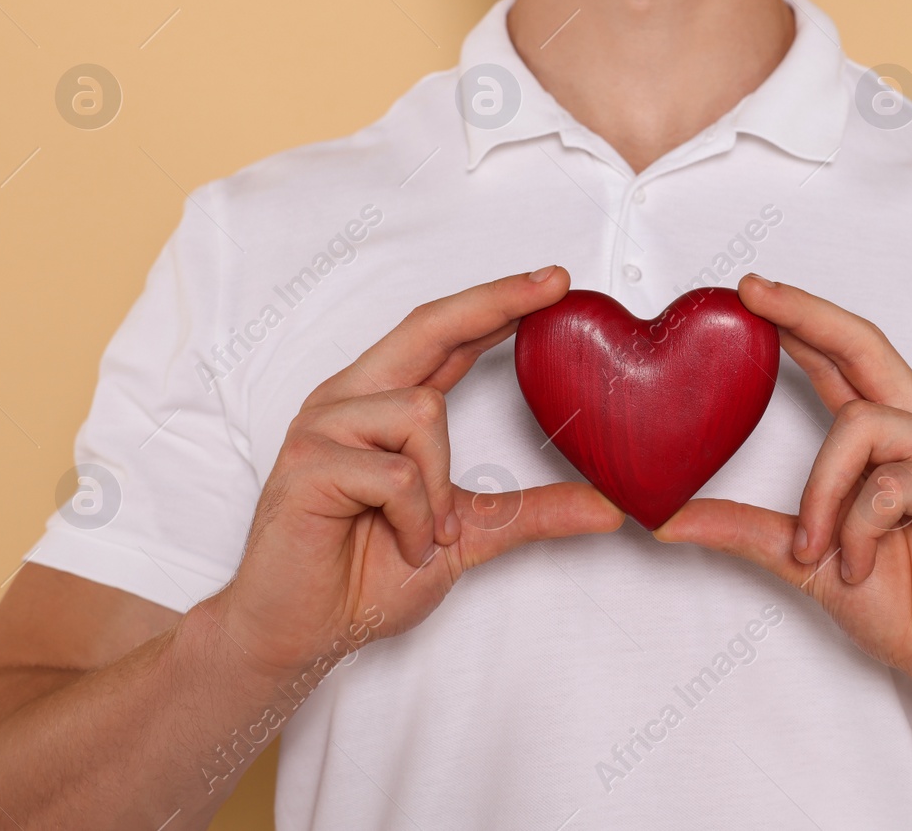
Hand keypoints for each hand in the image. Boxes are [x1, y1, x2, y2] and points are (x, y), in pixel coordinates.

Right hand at [214, 266, 623, 676]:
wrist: (302, 631)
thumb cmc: (366, 575)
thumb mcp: (470, 537)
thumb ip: (532, 513)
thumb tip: (609, 506)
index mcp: (382, 402)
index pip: (446, 336)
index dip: (498, 303)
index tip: (555, 280)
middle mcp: (351, 399)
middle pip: (429, 325)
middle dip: (495, 302)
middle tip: (555, 282)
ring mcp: (324, 425)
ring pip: (423, 411)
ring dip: (438, 489)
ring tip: (422, 533)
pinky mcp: (308, 461)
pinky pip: (395, 473)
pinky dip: (413, 519)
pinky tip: (397, 542)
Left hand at [656, 274, 911, 711]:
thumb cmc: (903, 605)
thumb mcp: (805, 560)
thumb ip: (746, 531)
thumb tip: (668, 517)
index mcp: (890, 436)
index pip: (841, 360)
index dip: (799, 320)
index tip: (747, 291)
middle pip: (865, 344)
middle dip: (806, 313)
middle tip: (753, 293)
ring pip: (862, 424)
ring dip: (823, 493)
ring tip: (819, 549)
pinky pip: (892, 483)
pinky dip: (860, 528)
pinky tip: (861, 564)